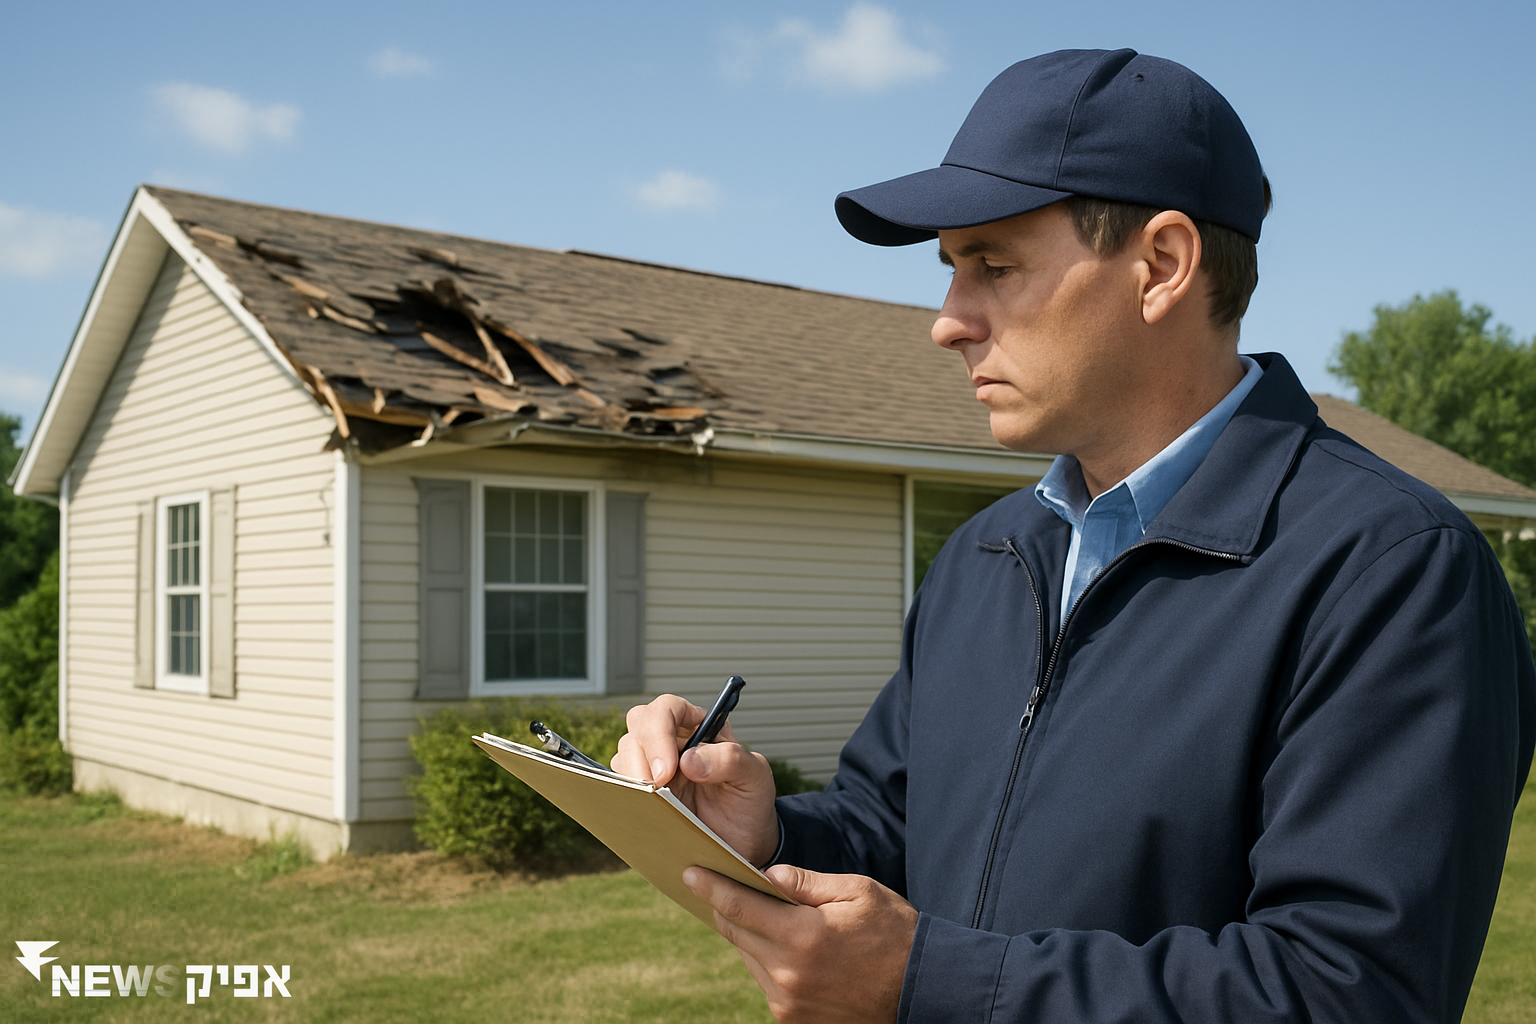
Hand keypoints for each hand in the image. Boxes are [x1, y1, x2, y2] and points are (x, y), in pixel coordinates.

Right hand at [613, 694, 779, 865]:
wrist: (741, 844)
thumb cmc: (748, 802)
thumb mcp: (755, 777)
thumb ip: (731, 760)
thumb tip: (689, 760)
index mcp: (700, 726)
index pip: (668, 708)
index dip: (660, 732)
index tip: (667, 769)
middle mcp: (673, 740)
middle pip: (639, 724)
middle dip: (641, 754)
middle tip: (656, 788)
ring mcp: (654, 765)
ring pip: (625, 753)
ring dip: (632, 778)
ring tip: (653, 806)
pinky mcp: (642, 792)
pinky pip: (621, 785)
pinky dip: (626, 797)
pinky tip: (643, 813)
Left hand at [685, 864, 918, 1023]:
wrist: (921, 988)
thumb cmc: (893, 932)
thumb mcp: (858, 892)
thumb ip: (808, 883)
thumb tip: (767, 873)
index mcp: (803, 936)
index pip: (740, 906)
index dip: (711, 887)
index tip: (690, 871)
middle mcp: (789, 973)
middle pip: (737, 933)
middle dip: (724, 906)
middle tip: (714, 884)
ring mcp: (788, 1001)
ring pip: (749, 957)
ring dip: (749, 934)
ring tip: (760, 914)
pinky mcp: (792, 1019)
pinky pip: (765, 981)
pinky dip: (766, 960)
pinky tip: (785, 946)